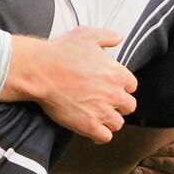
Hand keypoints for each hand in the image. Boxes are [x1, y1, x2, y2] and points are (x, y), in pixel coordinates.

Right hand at [1, 27, 136, 143]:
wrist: (42, 71)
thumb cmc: (62, 52)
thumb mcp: (88, 35)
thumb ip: (107, 36)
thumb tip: (119, 37)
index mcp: (117, 74)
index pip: (131, 86)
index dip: (122, 87)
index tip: (112, 88)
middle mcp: (114, 94)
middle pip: (129, 106)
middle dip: (119, 105)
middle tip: (106, 103)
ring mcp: (102, 111)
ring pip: (117, 123)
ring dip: (110, 121)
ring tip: (99, 117)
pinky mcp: (89, 125)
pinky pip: (104, 137)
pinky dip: (101, 136)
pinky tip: (94, 132)